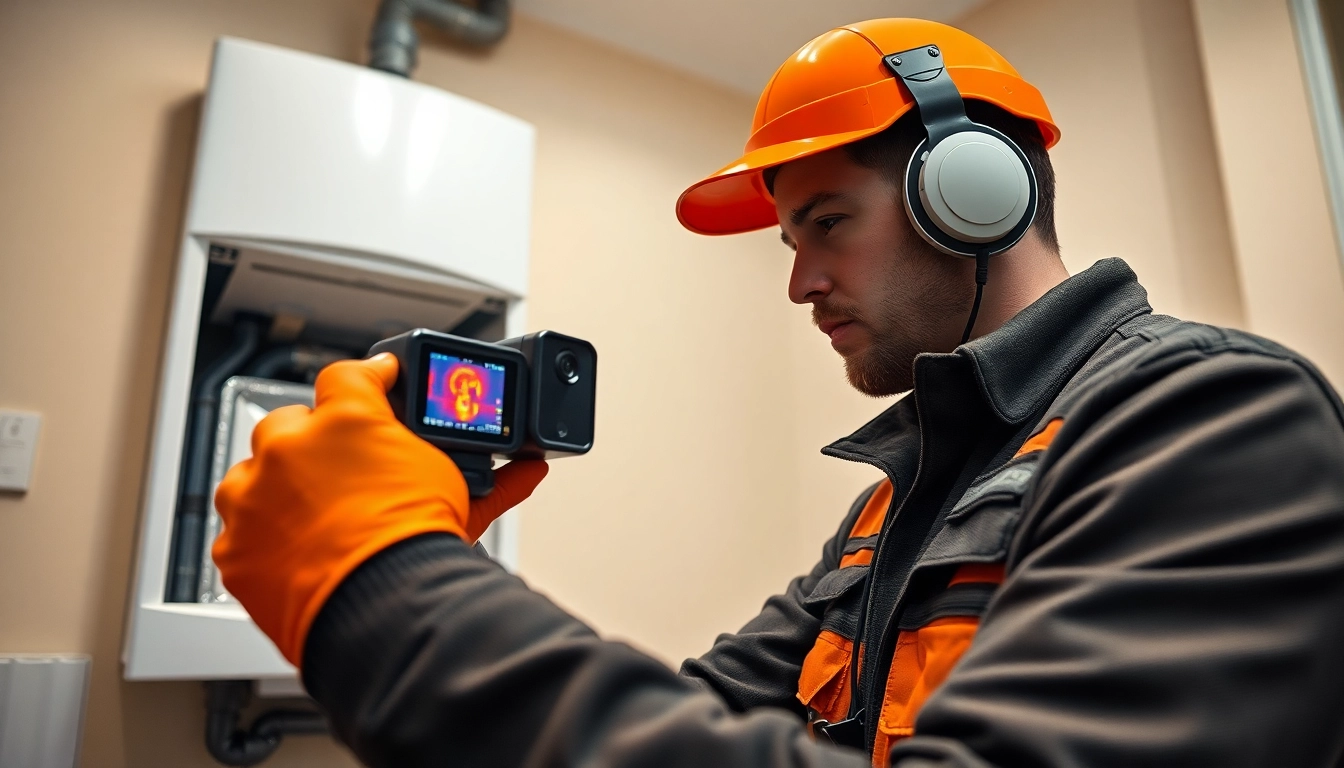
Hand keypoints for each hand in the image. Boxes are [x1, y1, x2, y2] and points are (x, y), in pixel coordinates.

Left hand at [212, 353, 547, 665]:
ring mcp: (252, 494)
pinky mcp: (233, 545)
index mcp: (346, 420)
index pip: (351, 374)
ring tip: (315, 522)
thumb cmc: (416, 551)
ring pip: (254, 476)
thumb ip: (489, 477)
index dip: (370, 379)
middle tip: (342, 476)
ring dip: (278, 491)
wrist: (380, 615)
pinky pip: (241, 532)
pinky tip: (299, 556)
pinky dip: (264, 541)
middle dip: (313, 444)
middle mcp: (289, 445)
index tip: (377, 383)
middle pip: (291, 424)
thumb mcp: (460, 496)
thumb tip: (527, 470)